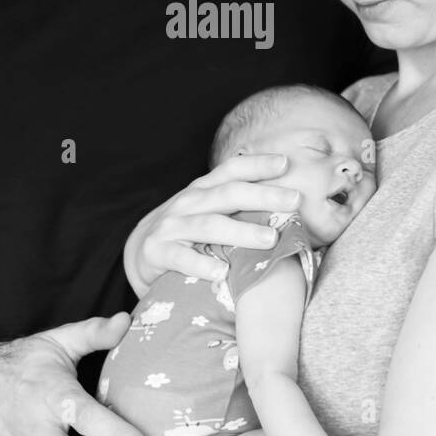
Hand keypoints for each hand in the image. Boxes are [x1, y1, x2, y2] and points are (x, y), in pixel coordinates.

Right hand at [125, 154, 301, 291]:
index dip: (258, 163)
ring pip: (209, 226)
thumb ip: (238, 205)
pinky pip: (180, 258)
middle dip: (263, 195)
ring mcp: (171, 226)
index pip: (231, 170)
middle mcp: (188, 202)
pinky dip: (201, 264)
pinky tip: (222, 272)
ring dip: (240, 232)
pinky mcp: (157, 252)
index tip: (286, 163)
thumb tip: (288, 202)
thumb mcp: (209, 210)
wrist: (140, 251)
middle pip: (228, 194)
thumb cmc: (188, 231)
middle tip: (294, 200)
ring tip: (269, 239)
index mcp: (204, 189)